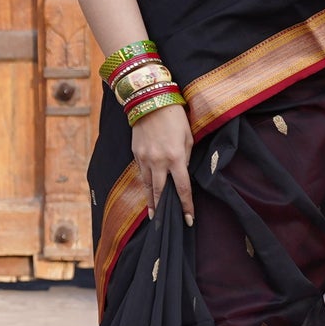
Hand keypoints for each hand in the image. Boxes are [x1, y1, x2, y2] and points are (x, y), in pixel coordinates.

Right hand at [131, 101, 195, 225]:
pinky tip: (148, 192)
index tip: (189, 220)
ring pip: (148, 186)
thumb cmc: (175, 117)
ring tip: (153, 215)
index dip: (186, 206)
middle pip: (160, 192)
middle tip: (163, 225)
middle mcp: (158, 161)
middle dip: (163, 210)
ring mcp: (144, 158)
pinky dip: (145, 185)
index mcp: (175, 158)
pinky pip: (141, 174)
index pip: (182, 188)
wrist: (150, 100)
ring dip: (151, 202)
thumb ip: (186, 157)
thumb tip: (182, 172)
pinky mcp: (136, 154)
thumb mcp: (187, 137)